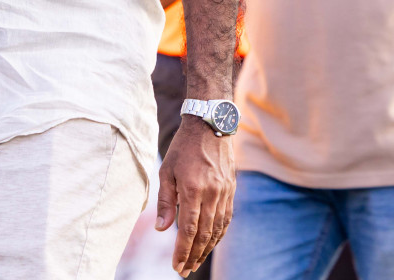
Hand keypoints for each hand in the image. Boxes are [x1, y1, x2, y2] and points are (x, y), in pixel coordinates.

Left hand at [156, 116, 235, 276]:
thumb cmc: (183, 148)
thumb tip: (162, 229)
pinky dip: (218, 235)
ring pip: (217, 230)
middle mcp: (212, 194)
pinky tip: (210, 244)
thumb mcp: (167, 170)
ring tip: (195, 262)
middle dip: (194, 256)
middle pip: (204, 234)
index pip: (188, 229)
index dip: (182, 250)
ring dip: (206, 250)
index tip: (176, 266)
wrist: (210, 127)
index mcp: (193, 189)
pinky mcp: (231, 192)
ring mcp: (224, 194)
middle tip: (184, 270)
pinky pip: (226, 220)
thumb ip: (165, 201)